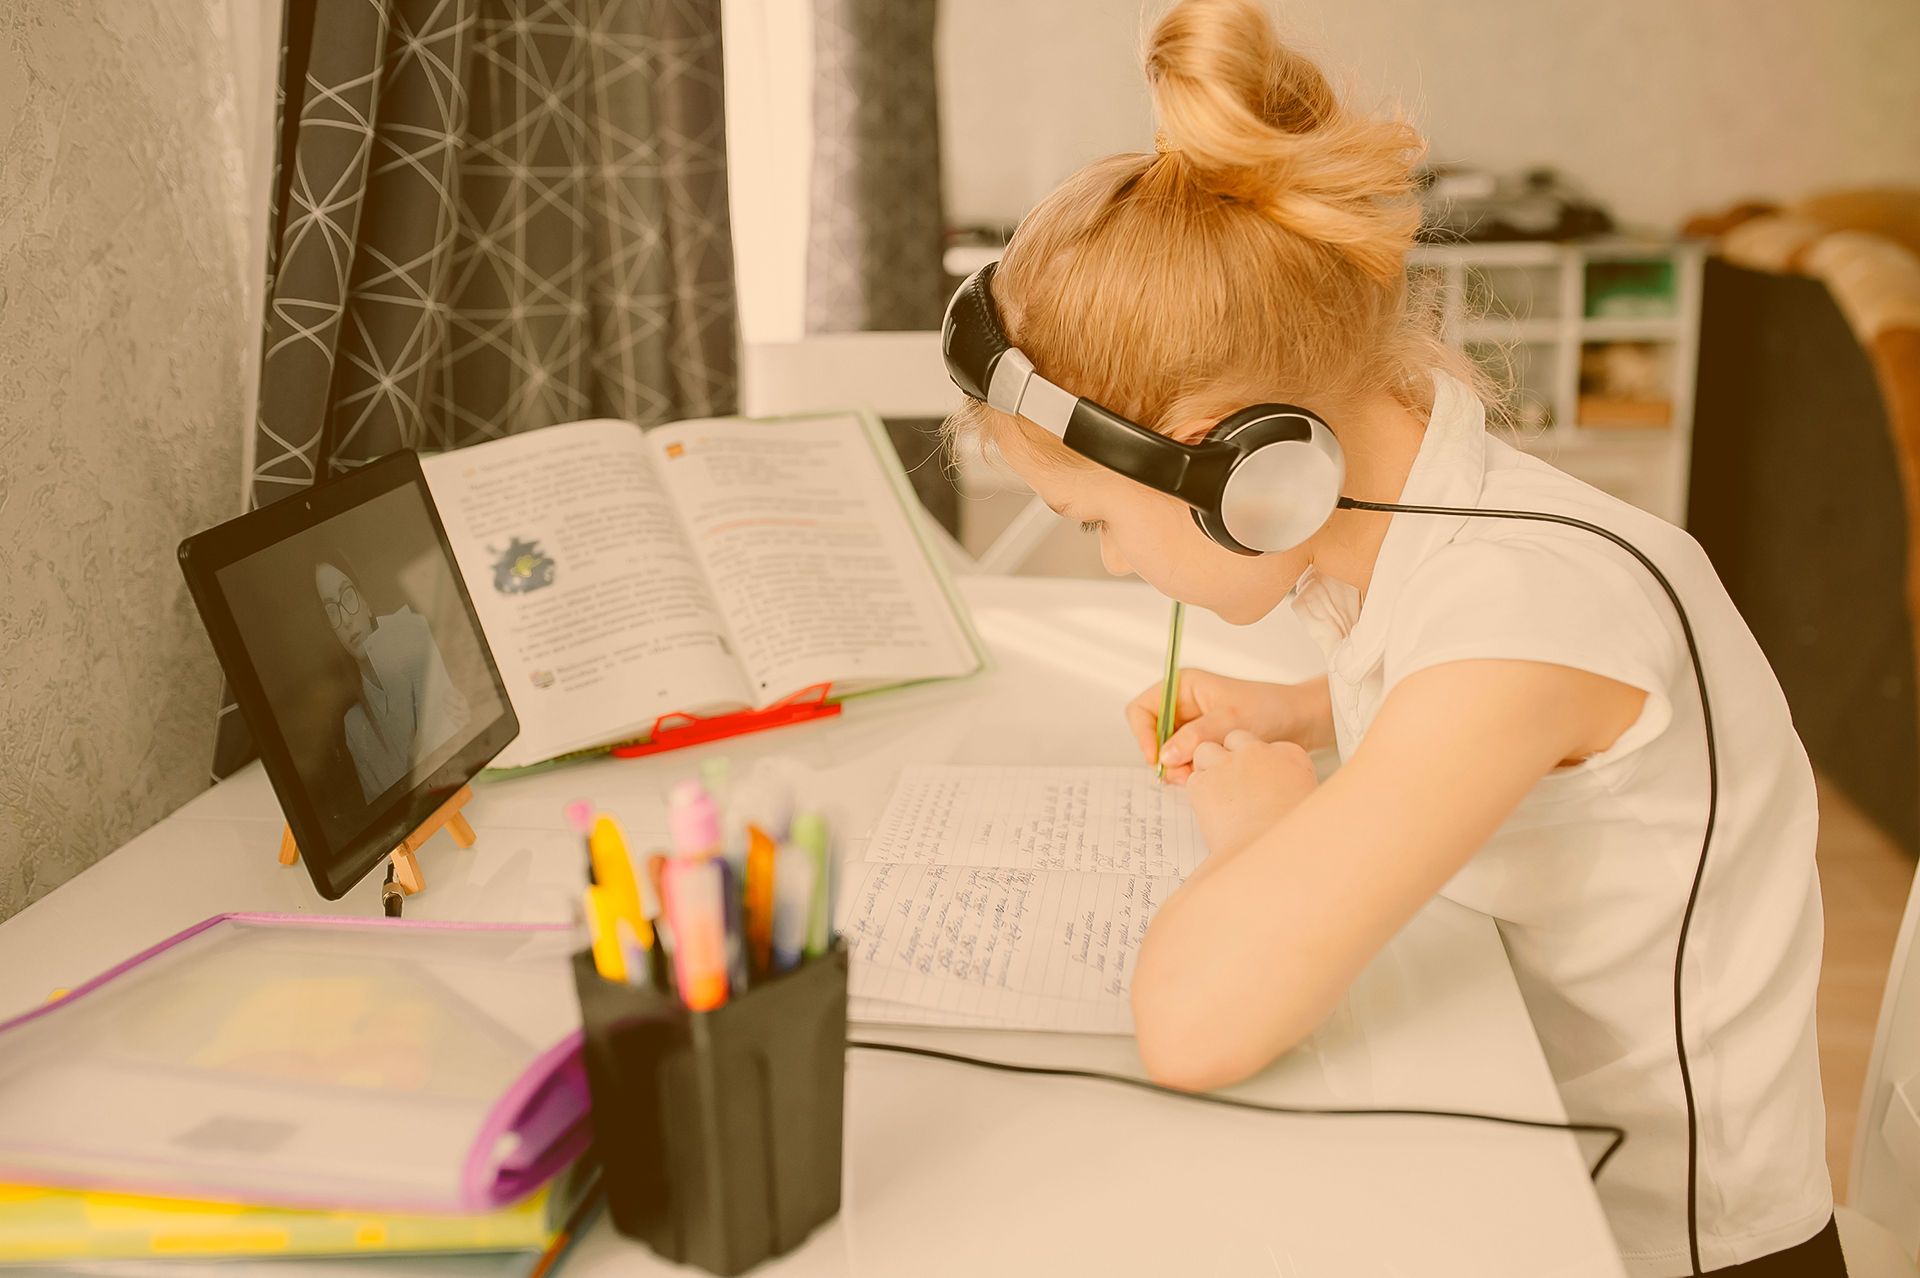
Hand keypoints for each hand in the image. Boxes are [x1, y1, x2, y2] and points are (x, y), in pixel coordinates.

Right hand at [1126, 670, 1331, 782]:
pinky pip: (1183, 761)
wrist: (1298, 721)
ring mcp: (1191, 726)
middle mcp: (1182, 705)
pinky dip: (1189, 772)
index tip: (1156, 758)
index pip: (1142, 709)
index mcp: (1183, 687)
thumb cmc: (1268, 707)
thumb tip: (1164, 756)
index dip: (1142, 734)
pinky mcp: (1202, 743)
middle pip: (1152, 735)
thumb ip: (1196, 736)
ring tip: (1197, 776)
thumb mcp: (1230, 720)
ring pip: (1166, 752)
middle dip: (1163, 756)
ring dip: (1176, 768)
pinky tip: (1206, 775)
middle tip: (1180, 774)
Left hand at [1185, 730, 1318, 858]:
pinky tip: (1211, 811)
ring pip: (1206, 750)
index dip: (1259, 764)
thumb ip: (1293, 787)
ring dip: (1208, 767)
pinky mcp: (1203, 781)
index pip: (1268, 746)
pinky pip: (1194, 777)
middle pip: (1235, 739)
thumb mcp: (1307, 803)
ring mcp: (1228, 763)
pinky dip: (1199, 791)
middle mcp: (1258, 751)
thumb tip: (1283, 792)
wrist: (1269, 857)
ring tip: (1218, 795)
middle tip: (1234, 784)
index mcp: (1290, 754)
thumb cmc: (1291, 837)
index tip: (1260, 781)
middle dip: (1231, 756)